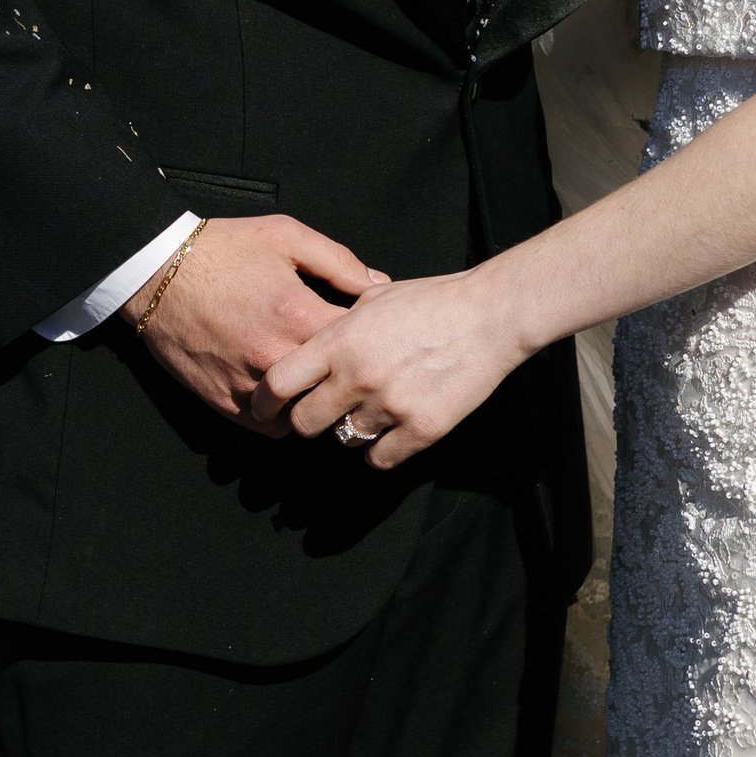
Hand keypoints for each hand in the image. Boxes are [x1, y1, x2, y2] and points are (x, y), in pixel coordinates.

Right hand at [128, 216, 386, 427]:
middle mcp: (274, 356)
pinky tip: (289, 395)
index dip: (374, 340)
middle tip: (355, 366)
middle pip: (337, 386)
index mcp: (296, 314)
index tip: (374, 336)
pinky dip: (285, 417)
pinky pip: (271, 428)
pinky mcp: (224, 403)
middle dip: (350, 377)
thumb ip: (340, 262)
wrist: (154, 272)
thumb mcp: (286, 237)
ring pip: (306, 414)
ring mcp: (248, 385)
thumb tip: (381, 286)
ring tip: (321, 384)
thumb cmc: (221, 250)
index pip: (360, 345)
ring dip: (317, 402)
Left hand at [259, 269, 526, 466]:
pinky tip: (393, 431)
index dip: (264, 402)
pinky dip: (382, 450)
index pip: (278, 383)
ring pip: (344, 441)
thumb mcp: (374, 298)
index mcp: (340, 340)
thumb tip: (308, 339)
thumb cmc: (433, 300)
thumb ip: (337, 324)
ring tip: (371, 411)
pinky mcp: (421, 429)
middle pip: (304, 423)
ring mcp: (390, 405)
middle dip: (308, 421)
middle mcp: (358, 376)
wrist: (491, 315)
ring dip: (351, 431)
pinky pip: (380, 459)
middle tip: (321, 413)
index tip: (265, 410)